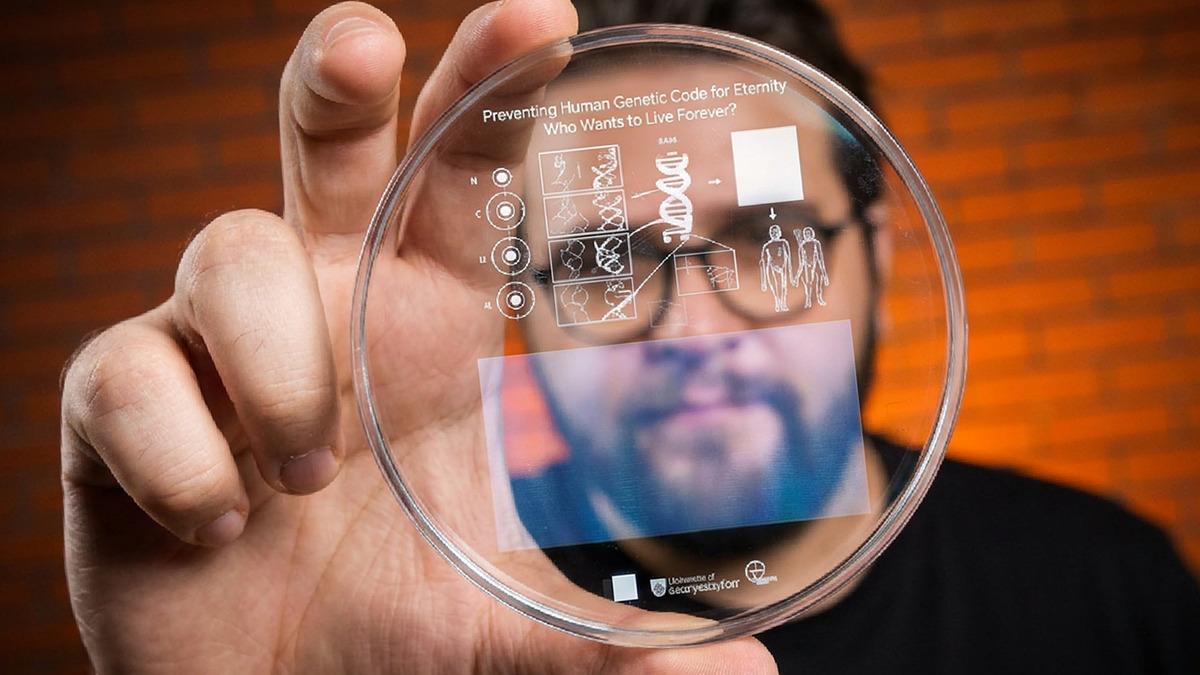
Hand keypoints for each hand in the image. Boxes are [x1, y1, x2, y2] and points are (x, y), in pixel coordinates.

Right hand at [58, 2, 776, 672]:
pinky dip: (177, 445)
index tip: (542, 18)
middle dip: (338, 81)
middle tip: (366, 45)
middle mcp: (323, 309)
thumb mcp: (506, 630)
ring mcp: (214, 351)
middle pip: (323, 146)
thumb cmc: (388, 635)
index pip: (460, 177)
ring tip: (309, 474)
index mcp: (426, 326)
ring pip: (223, 253)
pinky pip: (125, 374)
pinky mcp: (120, 413)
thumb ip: (607, 645)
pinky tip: (222, 519)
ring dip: (276, 359)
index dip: (487, 89)